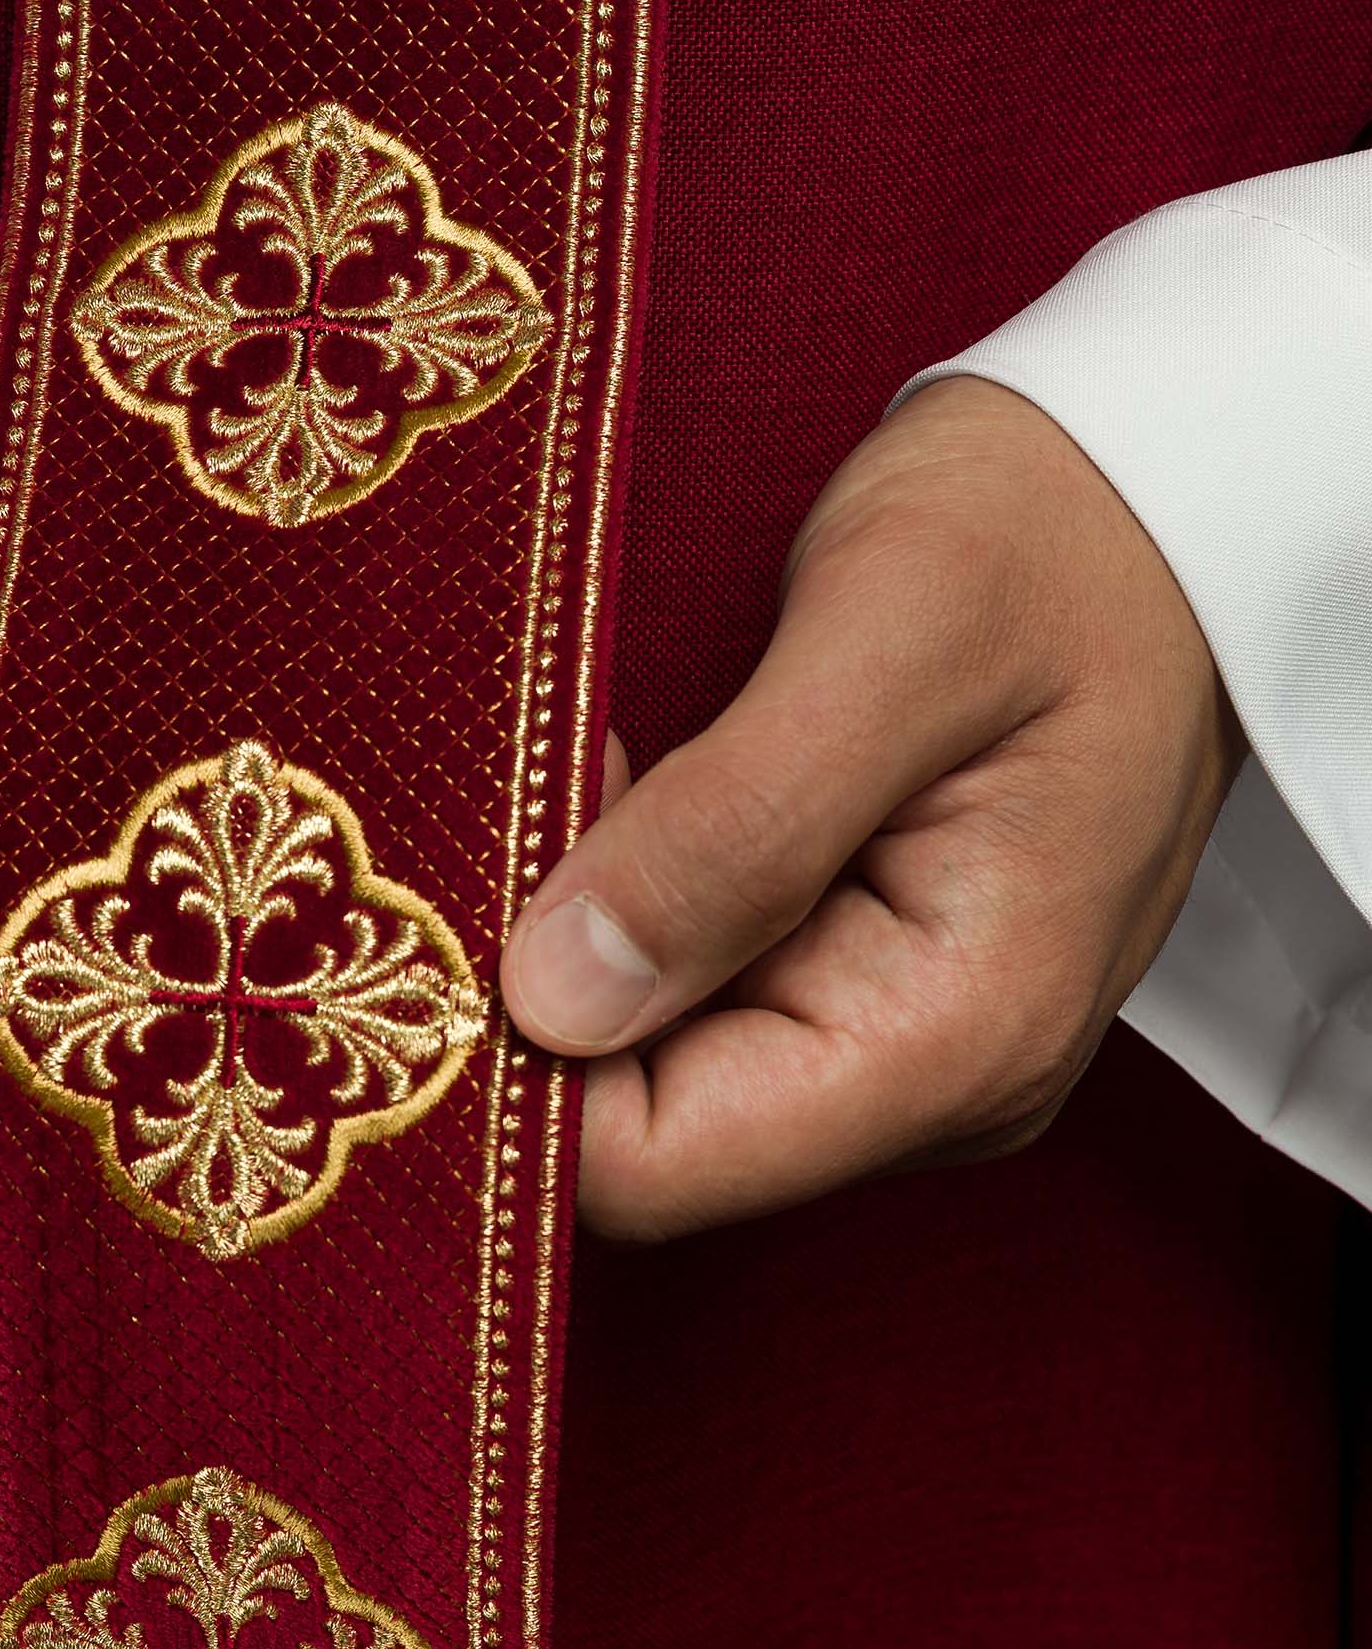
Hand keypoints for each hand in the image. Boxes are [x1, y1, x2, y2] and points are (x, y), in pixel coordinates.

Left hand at [500, 378, 1240, 1238]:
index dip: (525, 1058)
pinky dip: (638, 907)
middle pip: (647, 1131)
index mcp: (962, 1035)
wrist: (1168, 484)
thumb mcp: (890, 635)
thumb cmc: (1057, 529)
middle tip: (533, 795)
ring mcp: (910, 1041)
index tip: (478, 889)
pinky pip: (700, 1000)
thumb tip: (554, 995)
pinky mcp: (873, 985)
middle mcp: (941, 1080)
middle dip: (548, 986)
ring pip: (659, 1065)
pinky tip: (639, 792)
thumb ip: (732, 827)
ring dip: (588, 935)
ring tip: (596, 767)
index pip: (658, 1165)